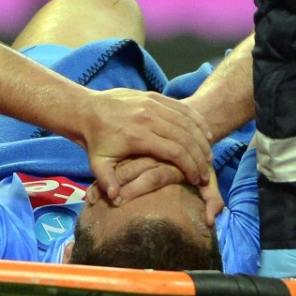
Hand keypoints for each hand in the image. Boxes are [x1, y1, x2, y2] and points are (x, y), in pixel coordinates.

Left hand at [74, 89, 218, 222]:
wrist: (87, 110)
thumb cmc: (96, 140)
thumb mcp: (98, 164)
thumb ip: (107, 182)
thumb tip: (116, 198)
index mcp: (138, 136)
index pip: (175, 152)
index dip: (190, 167)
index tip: (198, 179)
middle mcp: (148, 118)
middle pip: (186, 138)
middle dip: (200, 156)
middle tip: (206, 171)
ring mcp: (152, 104)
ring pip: (187, 122)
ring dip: (201, 139)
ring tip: (208, 156)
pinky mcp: (154, 96)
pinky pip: (182, 108)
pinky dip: (196, 121)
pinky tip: (204, 134)